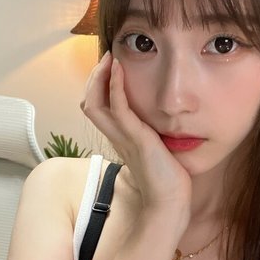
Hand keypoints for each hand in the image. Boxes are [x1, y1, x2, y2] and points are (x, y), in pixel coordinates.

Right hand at [80, 52, 192, 222]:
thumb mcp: (157, 151)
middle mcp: (116, 137)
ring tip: (109, 58)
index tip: (111, 67)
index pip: (98, 108)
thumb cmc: (168, 180)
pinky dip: (114, 87)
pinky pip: (117, 109)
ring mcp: (123, 138)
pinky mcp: (135, 139)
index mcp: (120, 139)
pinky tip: (119, 70)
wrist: (170, 202)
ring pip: (94, 104)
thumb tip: (165, 126)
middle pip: (89, 102)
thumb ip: (154, 137)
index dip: (98, 87)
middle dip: (94, 78)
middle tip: (107, 57)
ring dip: (99, 78)